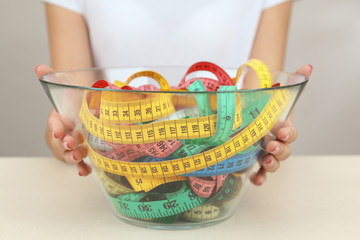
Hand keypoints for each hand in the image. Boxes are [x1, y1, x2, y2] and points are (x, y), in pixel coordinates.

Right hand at [35, 65, 91, 175]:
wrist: (83, 108)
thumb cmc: (72, 99)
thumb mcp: (65, 86)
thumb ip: (53, 78)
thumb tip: (40, 67)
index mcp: (58, 119)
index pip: (54, 123)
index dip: (56, 127)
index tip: (60, 130)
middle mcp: (63, 134)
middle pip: (60, 142)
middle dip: (65, 143)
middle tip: (72, 143)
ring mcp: (71, 145)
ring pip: (69, 153)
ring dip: (73, 156)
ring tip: (79, 155)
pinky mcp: (80, 153)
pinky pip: (80, 163)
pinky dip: (82, 168)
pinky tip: (85, 171)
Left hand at [252, 64, 312, 185]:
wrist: (248, 109)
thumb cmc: (264, 103)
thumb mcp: (275, 91)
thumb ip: (293, 79)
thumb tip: (307, 67)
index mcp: (283, 127)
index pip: (290, 133)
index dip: (288, 133)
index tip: (282, 130)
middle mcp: (276, 142)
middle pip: (284, 151)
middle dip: (280, 150)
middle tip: (271, 147)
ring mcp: (265, 152)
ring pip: (273, 163)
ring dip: (271, 165)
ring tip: (266, 163)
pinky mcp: (253, 159)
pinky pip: (258, 171)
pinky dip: (259, 177)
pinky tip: (256, 179)